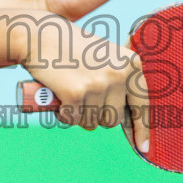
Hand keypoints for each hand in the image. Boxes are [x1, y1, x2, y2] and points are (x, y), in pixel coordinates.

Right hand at [18, 14, 150, 154]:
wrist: (39, 35)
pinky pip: (73, 119)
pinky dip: (63, 114)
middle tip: (82, 97)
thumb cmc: (71, 48)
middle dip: (97, 115)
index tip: (143, 147)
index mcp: (131, 63)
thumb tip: (127, 118)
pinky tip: (59, 97)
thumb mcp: (105, 56)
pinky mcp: (77, 93)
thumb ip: (119, 79)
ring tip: (70, 93)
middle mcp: (119, 73)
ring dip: (79, 115)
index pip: (141, 104)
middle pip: (114, 119)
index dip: (142, 129)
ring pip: (93, 122)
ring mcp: (99, 83)